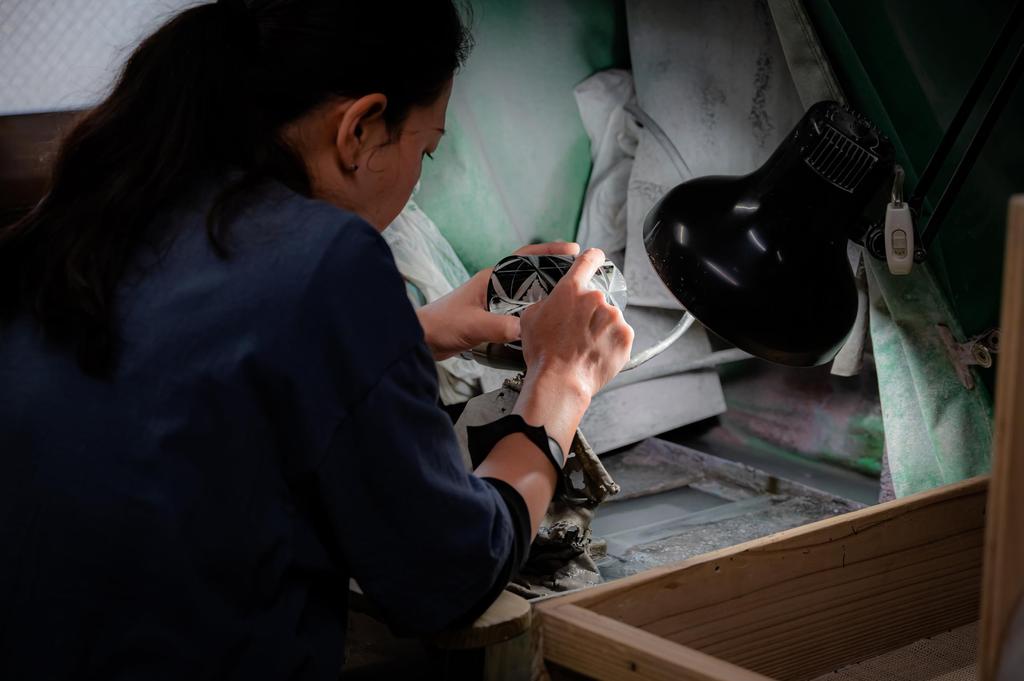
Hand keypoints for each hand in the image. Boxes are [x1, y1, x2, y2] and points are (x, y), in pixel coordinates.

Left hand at [416, 242, 580, 359]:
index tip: (572, 248)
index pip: (525, 257)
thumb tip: (527, 329)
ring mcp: (493, 302)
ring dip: (547, 295)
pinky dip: (535, 314)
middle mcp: (494, 287)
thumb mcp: (472, 325)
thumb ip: (499, 327)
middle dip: (556, 273)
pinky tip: (546, 324)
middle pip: (532, 274)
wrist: (420, 340)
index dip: (549, 251)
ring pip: (528, 294)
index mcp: (491, 279)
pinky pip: (521, 312)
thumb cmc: (440, 326)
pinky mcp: (492, 318)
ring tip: (571, 301)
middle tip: (581, 277)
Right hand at [513, 248, 634, 449]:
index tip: (595, 258)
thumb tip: (553, 303)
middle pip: (596, 299)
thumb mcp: (530, 318)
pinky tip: (595, 354)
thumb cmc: (543, 353)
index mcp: (572, 289)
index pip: (588, 260)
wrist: (559, 381)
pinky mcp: (625, 337)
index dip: (592, 258)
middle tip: (576, 332)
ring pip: (608, 319)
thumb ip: (546, 302)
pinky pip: (619, 336)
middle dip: (589, 312)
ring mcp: (614, 318)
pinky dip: (610, 344)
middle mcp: (596, 299)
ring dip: (600, 329)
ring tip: (584, 347)